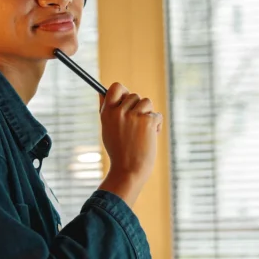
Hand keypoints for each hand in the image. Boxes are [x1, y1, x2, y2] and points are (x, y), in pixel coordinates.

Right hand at [99, 83, 163, 206]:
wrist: (128, 171)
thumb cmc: (118, 152)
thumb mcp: (107, 130)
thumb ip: (106, 111)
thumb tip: (102, 92)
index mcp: (107, 113)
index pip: (115, 87)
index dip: (123, 91)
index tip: (127, 100)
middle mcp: (119, 112)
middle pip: (134, 96)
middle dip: (138, 108)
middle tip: (137, 125)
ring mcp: (133, 116)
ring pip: (147, 103)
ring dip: (148, 115)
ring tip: (143, 132)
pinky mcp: (147, 121)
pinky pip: (156, 115)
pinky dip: (156, 125)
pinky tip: (150, 137)